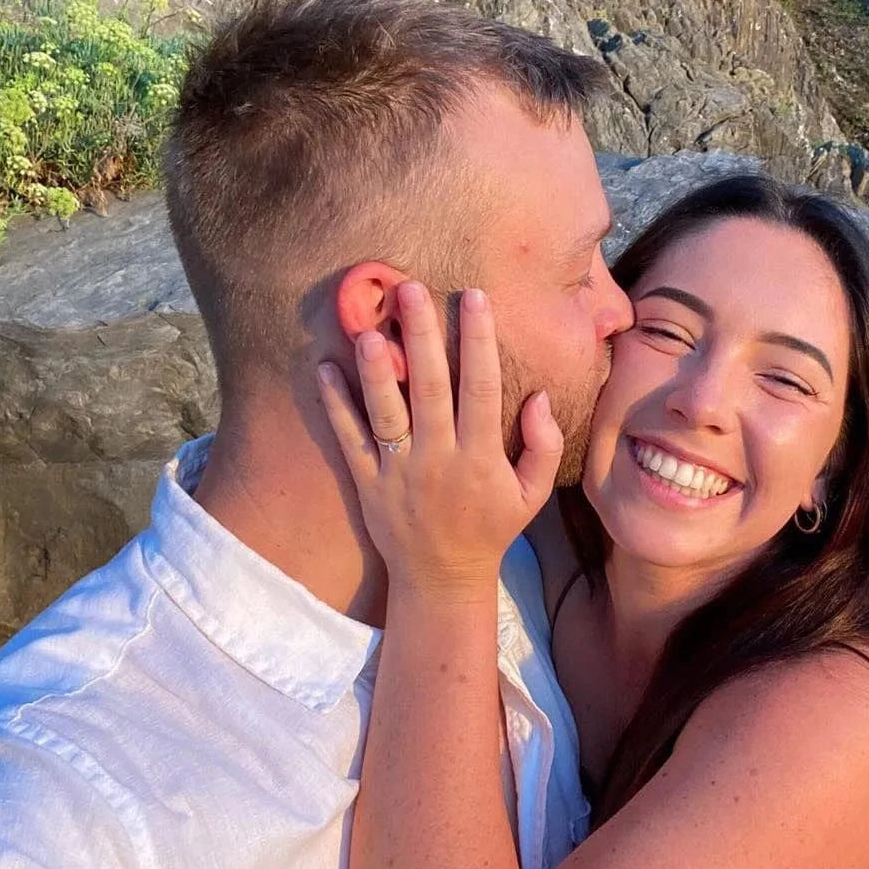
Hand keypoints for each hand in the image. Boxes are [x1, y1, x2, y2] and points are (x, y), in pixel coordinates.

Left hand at [317, 282, 563, 592]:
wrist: (441, 578)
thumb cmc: (492, 526)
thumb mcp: (533, 493)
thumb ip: (544, 445)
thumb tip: (539, 396)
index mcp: (480, 457)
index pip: (480, 388)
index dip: (478, 341)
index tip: (474, 297)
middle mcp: (438, 459)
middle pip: (428, 388)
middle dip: (421, 337)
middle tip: (411, 290)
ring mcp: (398, 471)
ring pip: (385, 413)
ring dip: (375, 370)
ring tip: (367, 328)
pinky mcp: (368, 482)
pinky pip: (349, 440)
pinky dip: (335, 406)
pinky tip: (324, 369)